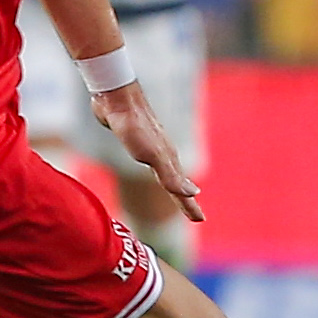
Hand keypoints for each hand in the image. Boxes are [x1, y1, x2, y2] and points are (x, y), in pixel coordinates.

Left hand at [89, 82, 205, 222]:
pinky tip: (155, 167)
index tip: (200, 220)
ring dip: (175, 185)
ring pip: (166, 171)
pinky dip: (160, 172)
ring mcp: (151, 146)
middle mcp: (163, 154)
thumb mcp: (152, 155)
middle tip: (195, 215)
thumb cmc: (134, 127)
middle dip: (186, 200)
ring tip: (180, 194)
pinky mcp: (136, 139)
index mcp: (168, 159)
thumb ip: (170, 176)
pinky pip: (152, 162)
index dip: (189, 206)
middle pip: (177, 183)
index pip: (181, 190)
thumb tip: (192, 193)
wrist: (117, 98)